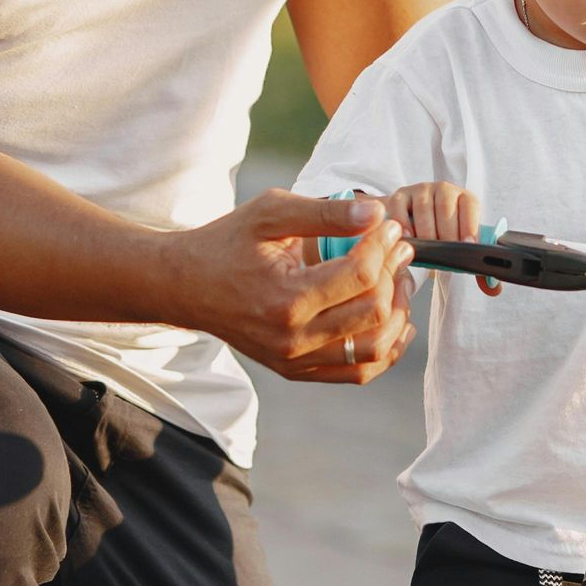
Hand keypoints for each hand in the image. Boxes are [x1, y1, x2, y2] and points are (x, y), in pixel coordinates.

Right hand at [168, 190, 416, 383]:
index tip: (389, 226)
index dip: (383, 246)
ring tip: (400, 282)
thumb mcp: (270, 213)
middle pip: (373, 311)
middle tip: (399, 249)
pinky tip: (396, 322)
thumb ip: (325, 212)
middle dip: (394, 274)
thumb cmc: (227, 243)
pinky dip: (385, 349)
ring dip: (398, 313)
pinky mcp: (296, 370)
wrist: (185, 285)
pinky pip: (357, 372)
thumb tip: (377, 213)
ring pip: (373, 349)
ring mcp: (294, 360)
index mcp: (285, 298)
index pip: (360, 275)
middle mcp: (291, 338)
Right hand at [380, 180, 498, 294]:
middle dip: (447, 234)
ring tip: (427, 251)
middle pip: (446, 209)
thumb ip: (476, 267)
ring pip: (424, 209)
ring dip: (426, 232)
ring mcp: (420, 191)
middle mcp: (444, 190)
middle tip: (445, 255)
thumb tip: (494, 289)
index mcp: (464, 198)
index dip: (470, 225)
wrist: (412, 217)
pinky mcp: (399, 196)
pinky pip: (401, 208)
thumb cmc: (442, 233)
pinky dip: (404, 224)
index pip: (471, 206)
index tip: (469, 244)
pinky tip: (408, 239)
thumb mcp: (460, 244)